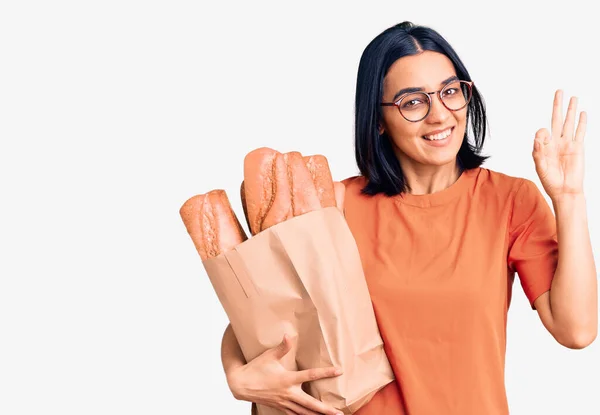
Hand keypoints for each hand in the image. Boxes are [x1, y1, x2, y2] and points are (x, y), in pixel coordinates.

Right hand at [227, 334, 343, 414]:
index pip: (311, 375)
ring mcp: (283, 402)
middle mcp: (287, 393)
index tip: (339, 371)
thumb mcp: (268, 356)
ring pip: (303, 412)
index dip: (326, 373)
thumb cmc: (255, 368)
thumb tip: (289, 336)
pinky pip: (294, 414)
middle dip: (325, 409)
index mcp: (287, 379)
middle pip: (310, 404)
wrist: (240, 385)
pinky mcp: (279, 407)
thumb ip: (281, 347)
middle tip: (339, 413)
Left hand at [532, 90, 586, 200]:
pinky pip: (580, 132)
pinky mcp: (578, 147)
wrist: (565, 190)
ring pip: (569, 122)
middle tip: (559, 91)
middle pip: (556, 119)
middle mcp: (556, 142)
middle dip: (557, 105)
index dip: (541, 134)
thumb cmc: (550, 181)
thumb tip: (538, 138)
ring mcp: (568, 144)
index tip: (542, 140)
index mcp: (544, 147)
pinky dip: (582, 122)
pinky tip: (582, 113)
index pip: (542, 131)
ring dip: (571, 110)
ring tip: (572, 97)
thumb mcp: (540, 167)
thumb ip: (537, 153)